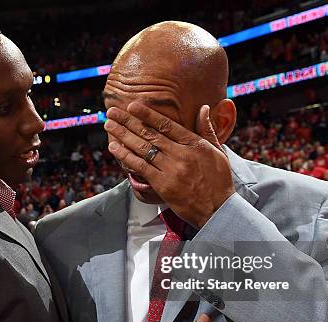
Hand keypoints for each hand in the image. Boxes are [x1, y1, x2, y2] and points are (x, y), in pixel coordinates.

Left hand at [105, 103, 234, 227]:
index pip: (167, 125)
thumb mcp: (217, 151)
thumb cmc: (219, 180)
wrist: (218, 209)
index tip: (132, 105)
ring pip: (142, 148)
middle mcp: (181, 154)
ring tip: (109, 125)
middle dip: (128, 121)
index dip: (147, 114)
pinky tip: (115, 148)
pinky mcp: (163, 185)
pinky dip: (126, 156)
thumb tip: (203, 108)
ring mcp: (171, 170)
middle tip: (112, 112)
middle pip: (150, 134)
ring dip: (123, 135)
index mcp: (194, 144)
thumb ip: (207, 129)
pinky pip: (141, 167)